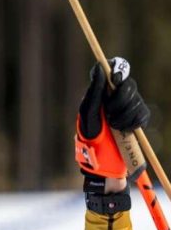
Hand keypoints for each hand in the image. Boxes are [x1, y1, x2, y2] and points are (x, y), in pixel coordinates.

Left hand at [75, 58, 149, 179]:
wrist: (102, 160)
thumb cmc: (90, 137)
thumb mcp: (88, 114)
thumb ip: (95, 93)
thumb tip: (99, 69)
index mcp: (101, 94)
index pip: (113, 70)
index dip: (117, 70)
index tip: (115, 78)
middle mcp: (115, 98)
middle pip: (127, 85)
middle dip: (120, 101)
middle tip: (110, 115)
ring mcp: (128, 108)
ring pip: (135, 100)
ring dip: (124, 115)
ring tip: (114, 127)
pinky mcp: (138, 119)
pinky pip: (141, 114)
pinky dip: (132, 123)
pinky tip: (124, 131)